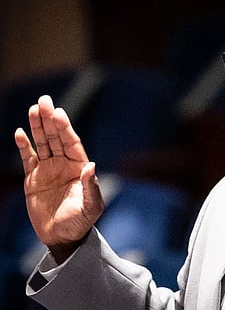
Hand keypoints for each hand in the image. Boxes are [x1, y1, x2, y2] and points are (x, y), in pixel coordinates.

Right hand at [15, 95, 103, 262]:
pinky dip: (24, 146)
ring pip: (42, 144)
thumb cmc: (81, 221)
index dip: (65, 128)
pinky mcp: (34, 179)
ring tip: (33, 109)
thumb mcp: (91, 206)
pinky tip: (20, 133)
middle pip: (55, 138)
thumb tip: (91, 165)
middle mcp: (64, 164)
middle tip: (44, 100)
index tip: (58, 113)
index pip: (71, 142)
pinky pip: (28, 159)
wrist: (63, 237)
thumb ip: (91, 186)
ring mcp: (48, 170)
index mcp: (79, 167)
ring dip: (37, 127)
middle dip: (50, 120)